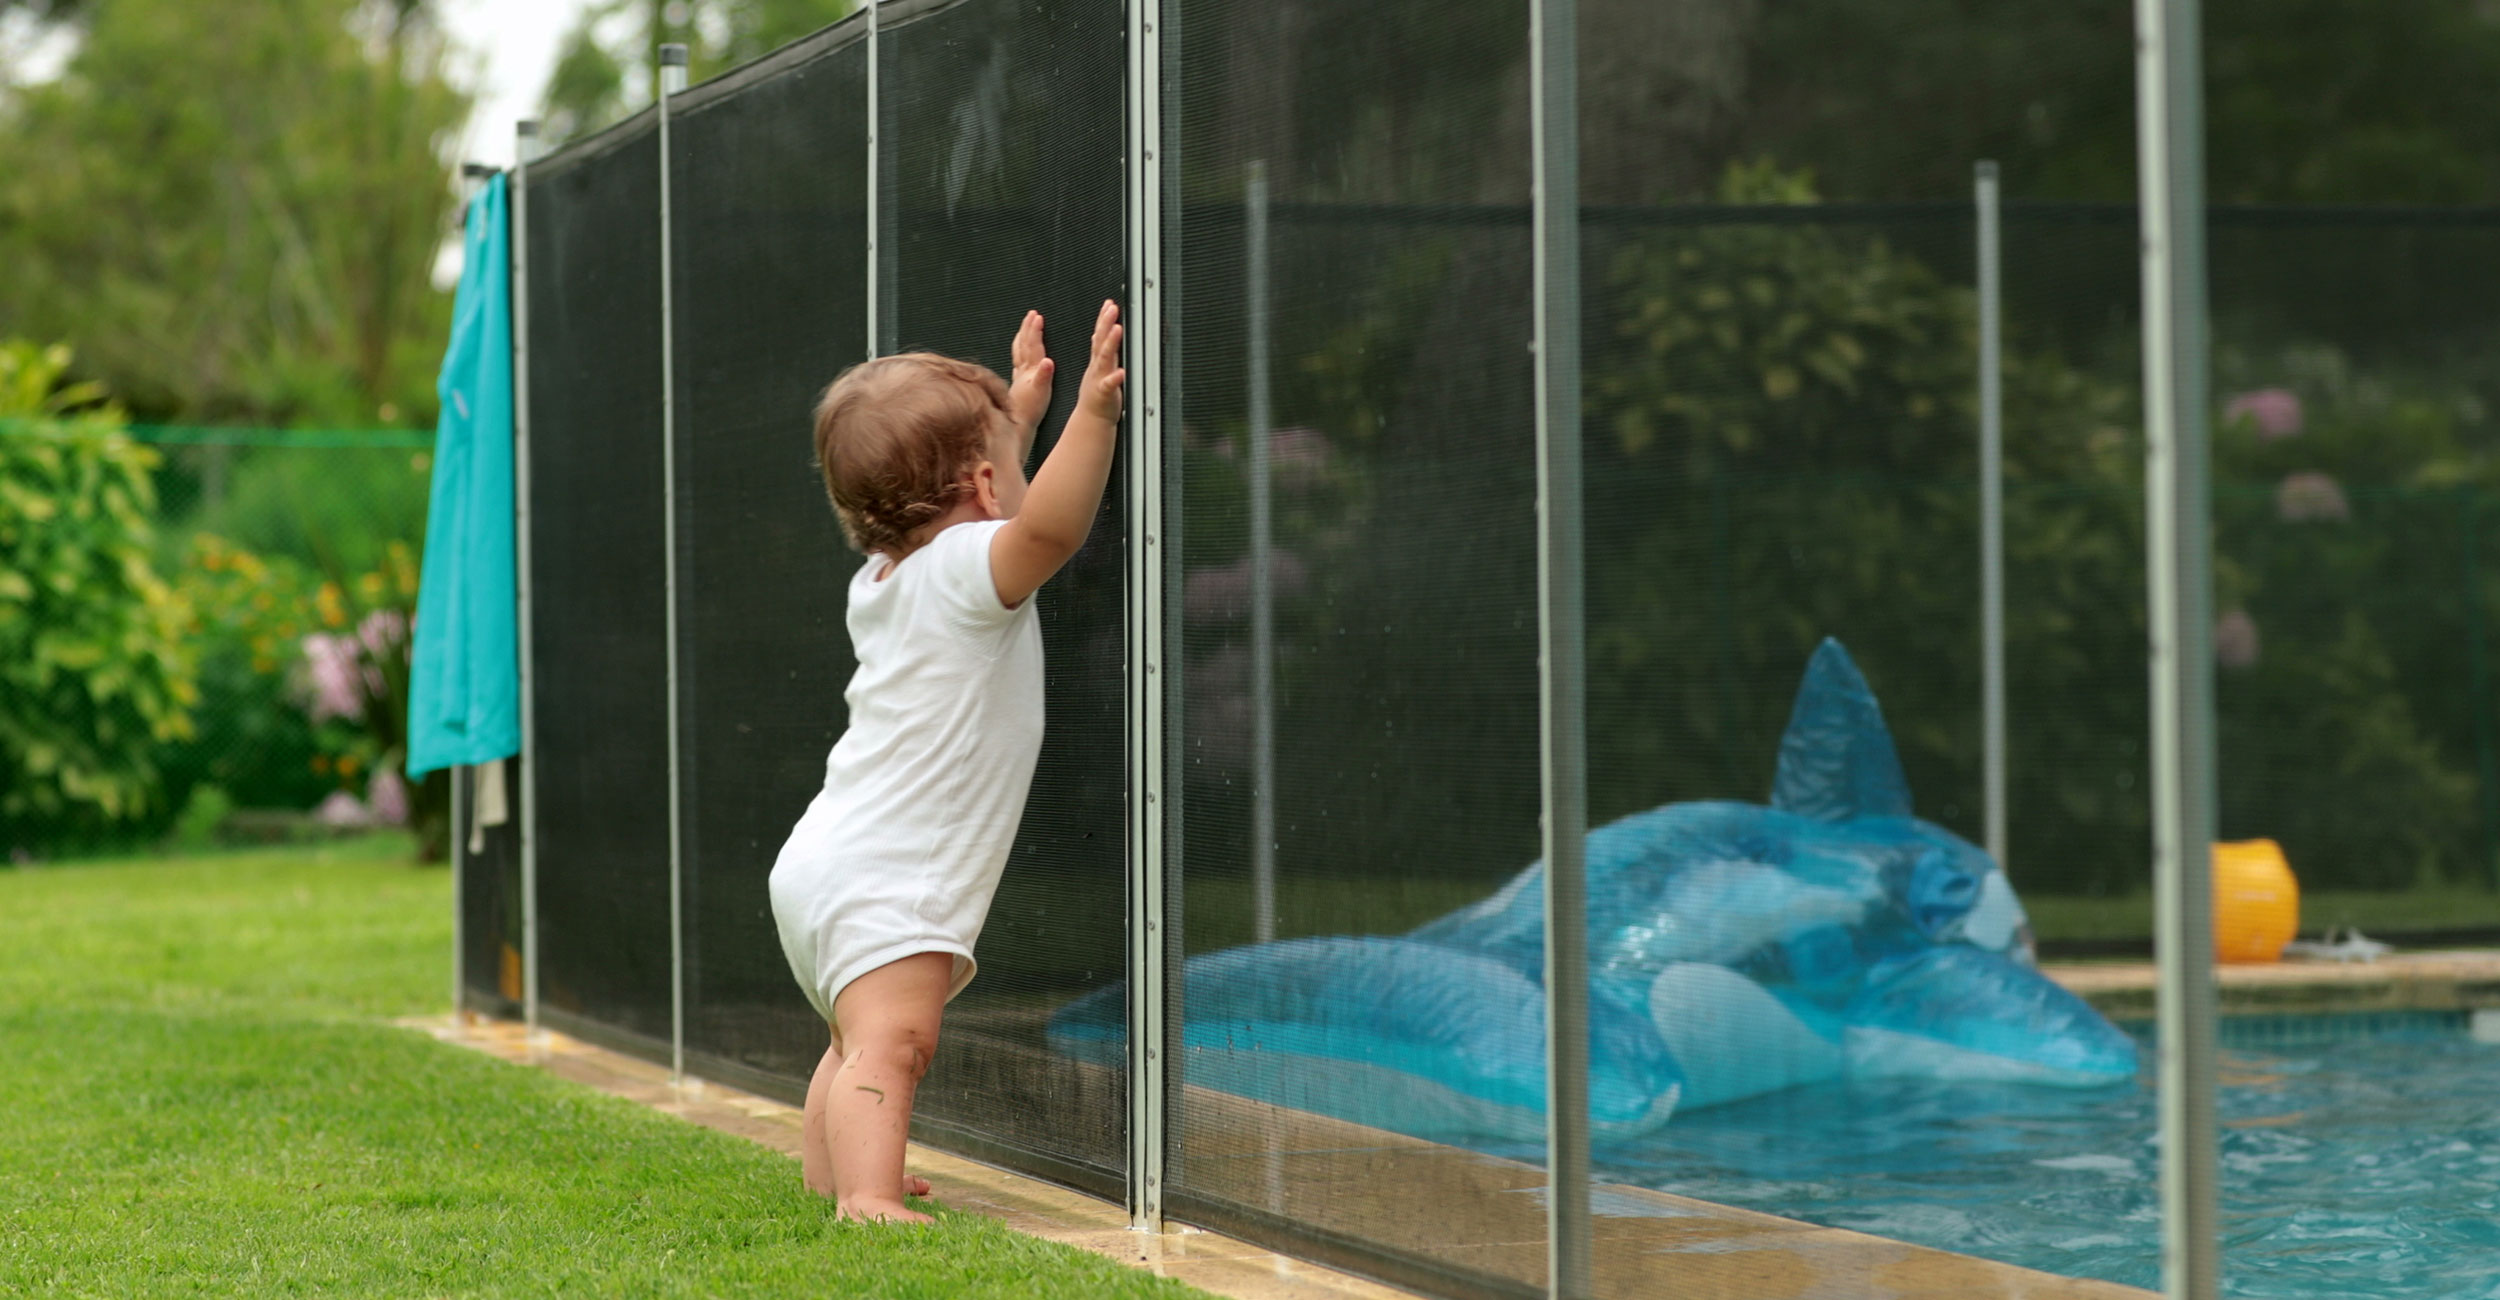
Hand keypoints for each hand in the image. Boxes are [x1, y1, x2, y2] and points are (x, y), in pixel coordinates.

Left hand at [1007, 309, 1053, 437]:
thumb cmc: (1029, 412)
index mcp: (1030, 371)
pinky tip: (1020, 354)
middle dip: (1027, 328)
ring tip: (1024, 327)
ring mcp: (1018, 377)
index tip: (1037, 316)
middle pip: (1023, 344)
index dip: (1035, 330)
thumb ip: (1044, 377)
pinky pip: (1017, 361)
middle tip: (1031, 314)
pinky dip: (1019, 352)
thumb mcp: (1041, 394)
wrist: (1016, 426)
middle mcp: (1022, 371)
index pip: (1032, 345)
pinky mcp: (1017, 384)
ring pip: (1018, 351)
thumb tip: (1048, 361)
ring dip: (1022, 337)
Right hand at [1075, 300, 1124, 423]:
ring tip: (1117, 329)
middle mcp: (1098, 366)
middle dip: (1106, 323)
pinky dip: (1115, 378)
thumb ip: (1101, 348)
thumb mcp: (1098, 366)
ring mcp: (1101, 378)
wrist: (1092, 417)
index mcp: (1098, 360)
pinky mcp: (1104, 392)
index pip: (1100, 335)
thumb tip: (1102, 331)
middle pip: (1101, 341)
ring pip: (1105, 358)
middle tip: (1112, 308)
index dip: (1103, 318)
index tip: (1109, 303)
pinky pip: (1110, 384)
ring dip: (1110, 343)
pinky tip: (1122, 372)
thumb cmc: (1097, 394)